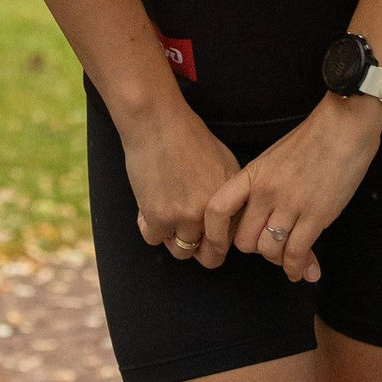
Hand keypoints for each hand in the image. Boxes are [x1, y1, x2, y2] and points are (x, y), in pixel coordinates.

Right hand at [120, 103, 242, 265]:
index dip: (217, 242)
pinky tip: (149, 207)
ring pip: (181, 252)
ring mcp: (186, 218)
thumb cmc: (189, 138)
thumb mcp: (224, 164)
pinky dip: (150, 227)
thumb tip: (225, 220)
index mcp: (232, 203)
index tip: (207, 236)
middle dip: (198, 250)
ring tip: (167, 215)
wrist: (158, 124)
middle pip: (209, 257)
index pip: (230, 242)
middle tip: (186, 235)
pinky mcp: (159, 218)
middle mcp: (213, 215)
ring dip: (173, 238)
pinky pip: (154, 239)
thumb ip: (227, 196)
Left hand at [201, 97, 381, 285]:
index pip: (217, 210)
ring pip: (270, 250)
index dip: (213, 234)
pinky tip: (301, 271)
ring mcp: (290, 205)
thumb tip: (260, 216)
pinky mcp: (315, 215)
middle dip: (255, 249)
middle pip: (244, 240)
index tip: (219, 245)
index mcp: (251, 175)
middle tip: (269, 245)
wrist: (343, 127)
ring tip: (288, 255)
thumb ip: (262, 187)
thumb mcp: (273, 159)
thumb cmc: (311, 141)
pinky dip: (297, 267)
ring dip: (278, 258)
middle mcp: (265, 192)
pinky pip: (297, 252)